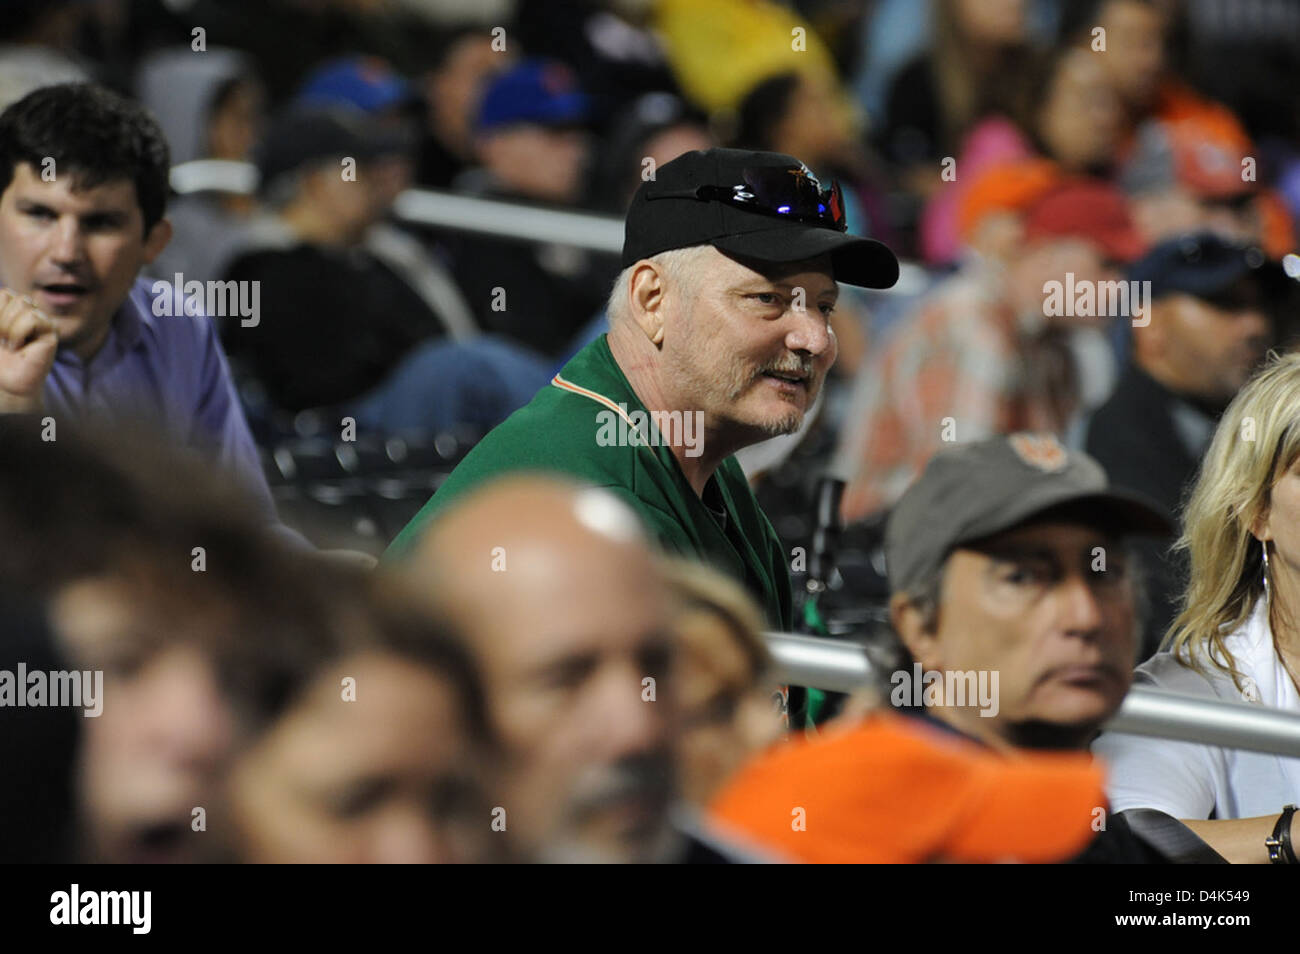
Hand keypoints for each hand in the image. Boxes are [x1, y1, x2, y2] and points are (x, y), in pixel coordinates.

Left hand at [0, 289, 56, 412]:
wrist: (5, 381)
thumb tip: (3, 294)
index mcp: (15, 310)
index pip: (5, 294)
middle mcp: (31, 314)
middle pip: (14, 297)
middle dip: (0, 319)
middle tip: (1, 340)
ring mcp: (43, 323)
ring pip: (24, 304)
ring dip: (9, 327)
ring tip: (10, 344)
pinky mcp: (51, 333)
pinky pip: (33, 318)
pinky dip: (19, 332)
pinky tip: (19, 347)